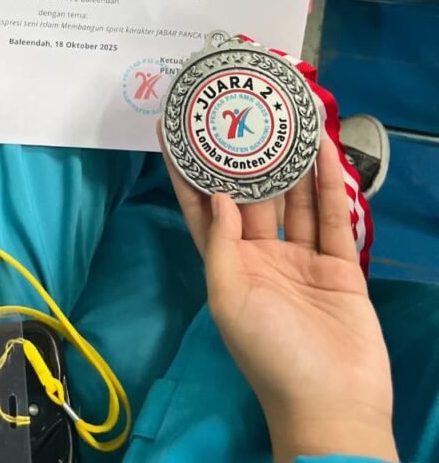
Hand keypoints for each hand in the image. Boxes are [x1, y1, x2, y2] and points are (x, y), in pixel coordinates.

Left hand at [161, 131, 398, 462]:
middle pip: (252, 196)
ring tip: (285, 117)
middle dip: (246, 157)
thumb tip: (216, 192)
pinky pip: (331, 217)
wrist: (333, 402)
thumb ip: (222, 242)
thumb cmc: (270, 353)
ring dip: (290, 162)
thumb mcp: (229, 297)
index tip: (174, 129)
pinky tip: (323, 150)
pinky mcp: (338, 266)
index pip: (201, 207)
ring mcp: (301, 259)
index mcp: (228, 265)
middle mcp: (261, 255)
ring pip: (294, 200)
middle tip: (241, 110)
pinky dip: (328, 184)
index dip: (187, 170)